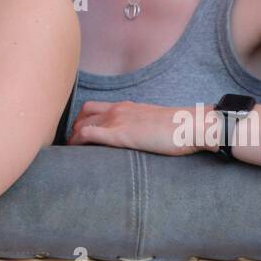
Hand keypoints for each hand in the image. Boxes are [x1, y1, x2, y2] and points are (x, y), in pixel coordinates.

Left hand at [68, 100, 204, 155]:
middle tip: (70, 147)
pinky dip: (77, 142)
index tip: (77, 135)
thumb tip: (137, 139)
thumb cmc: (179, 127)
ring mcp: (117, 120)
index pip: (91, 108)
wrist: (190, 125)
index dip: (81, 121)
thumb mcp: (154, 123)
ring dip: (72, 138)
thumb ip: (140, 127)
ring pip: (82, 125)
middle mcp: (117, 109)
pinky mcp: (120, 134)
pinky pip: (89, 134)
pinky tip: (74, 153)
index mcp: (125, 106)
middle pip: (83, 116)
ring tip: (70, 154)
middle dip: (73, 130)